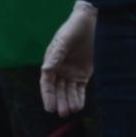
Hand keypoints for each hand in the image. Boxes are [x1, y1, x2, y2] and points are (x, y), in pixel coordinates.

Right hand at [40, 0, 96, 116]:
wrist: (89, 23)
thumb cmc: (72, 30)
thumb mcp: (63, 41)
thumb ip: (56, 56)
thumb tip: (46, 70)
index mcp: (51, 63)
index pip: (47, 83)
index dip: (48, 96)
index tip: (49, 107)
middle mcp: (60, 71)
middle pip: (58, 90)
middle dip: (60, 101)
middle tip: (62, 112)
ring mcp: (71, 74)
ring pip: (69, 92)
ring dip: (69, 102)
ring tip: (71, 110)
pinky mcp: (83, 75)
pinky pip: (80, 90)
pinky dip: (79, 98)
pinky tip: (79, 106)